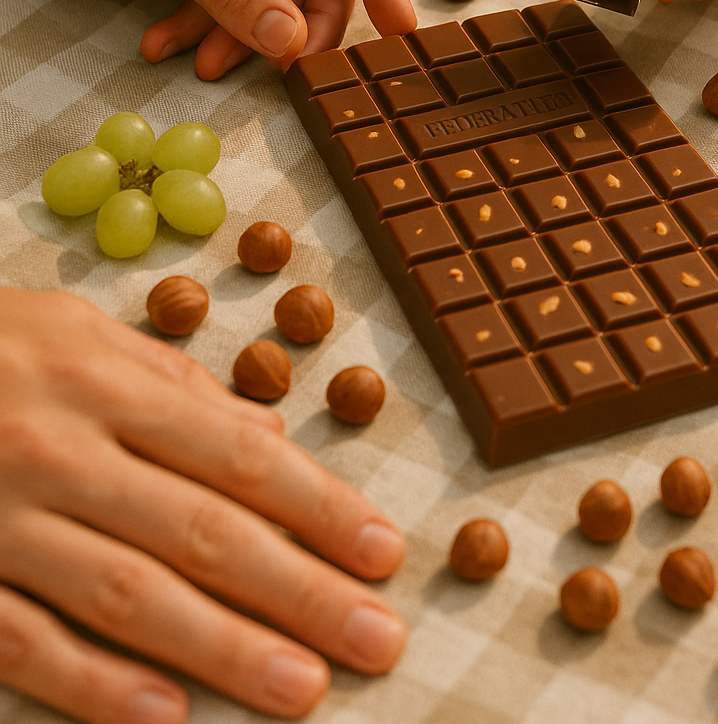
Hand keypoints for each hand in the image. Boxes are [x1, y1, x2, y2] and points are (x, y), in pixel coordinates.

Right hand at [0, 288, 406, 723]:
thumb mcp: (77, 330)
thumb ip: (171, 382)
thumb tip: (268, 440)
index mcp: (104, 381)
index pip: (237, 455)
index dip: (319, 507)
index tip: (383, 553)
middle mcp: (62, 449)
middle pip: (202, 531)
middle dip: (300, 591)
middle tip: (378, 639)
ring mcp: (1, 518)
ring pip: (128, 596)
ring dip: (223, 649)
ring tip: (302, 690)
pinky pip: (23, 642)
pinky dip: (95, 686)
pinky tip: (166, 718)